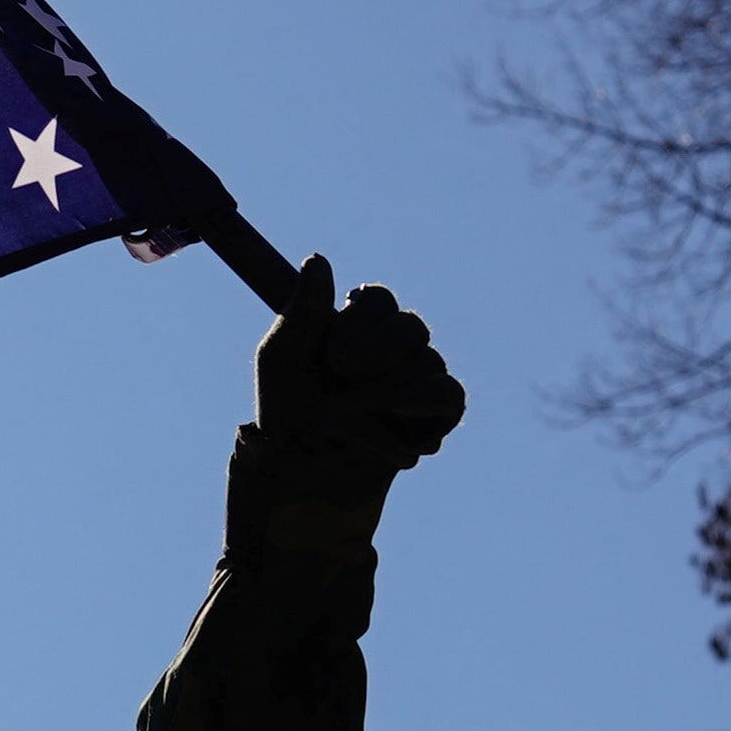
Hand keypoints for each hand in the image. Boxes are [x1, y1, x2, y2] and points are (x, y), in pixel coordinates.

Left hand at [251, 258, 464, 488]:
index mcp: (357, 327)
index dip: (360, 319)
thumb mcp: (281, 358)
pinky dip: (418, 408)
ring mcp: (420, 378)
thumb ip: (302, 310)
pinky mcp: (439, 413)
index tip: (333, 346)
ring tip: (349, 420)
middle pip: (412, 327)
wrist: (303, 472)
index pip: (378, 299)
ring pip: (427, 363)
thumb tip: (316, 258)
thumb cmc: (287, 415)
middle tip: (341, 380)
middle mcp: (393, 348)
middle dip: (373, 356)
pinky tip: (393, 428)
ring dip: (379, 396)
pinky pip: (449, 394)